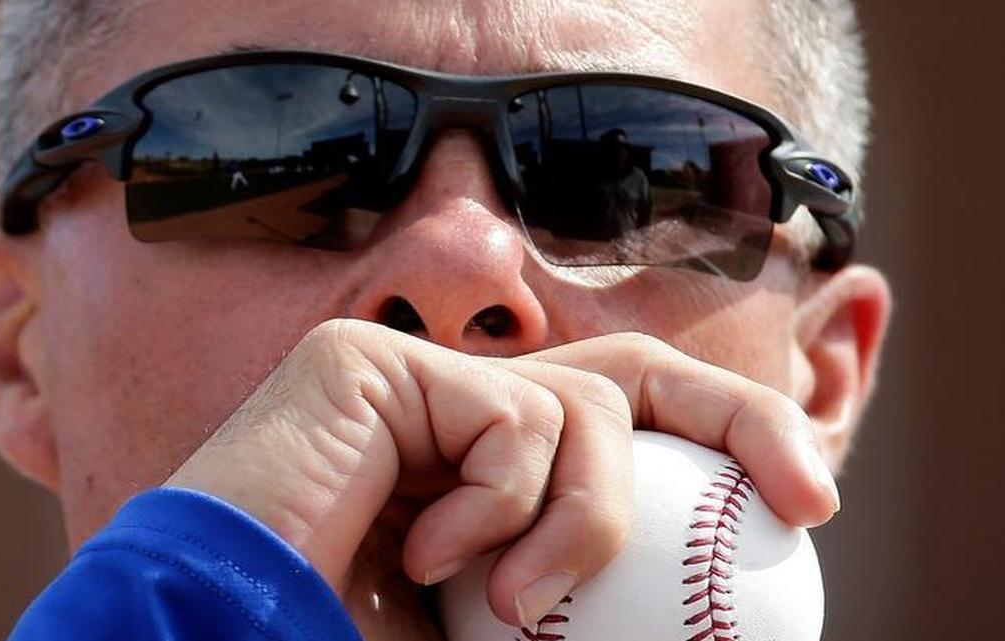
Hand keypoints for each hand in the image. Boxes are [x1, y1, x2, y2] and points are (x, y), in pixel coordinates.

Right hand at [165, 320, 837, 638]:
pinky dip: (504, 509)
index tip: (800, 509)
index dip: (726, 446)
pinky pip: (512, 418)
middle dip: (738, 416)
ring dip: (586, 524)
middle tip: (808, 493)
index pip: (625, 429)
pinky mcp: (377, 363)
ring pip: (585, 404)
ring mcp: (418, 380)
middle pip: (633, 374)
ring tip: (517, 608)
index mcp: (489, 476)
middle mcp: (458, 412)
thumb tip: (711, 631)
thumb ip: (592, 622)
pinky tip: (429, 557)